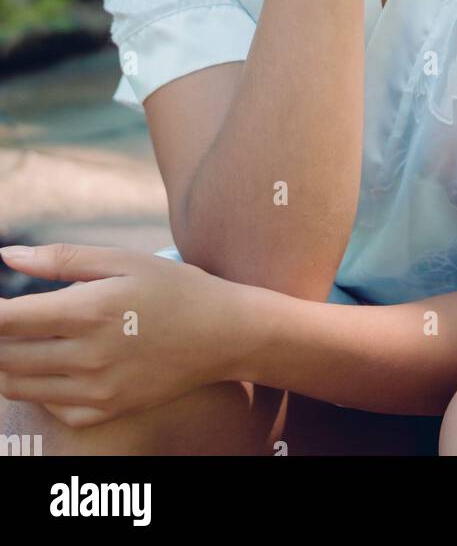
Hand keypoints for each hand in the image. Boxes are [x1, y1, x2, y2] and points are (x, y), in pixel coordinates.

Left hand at [0, 243, 242, 428]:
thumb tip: (8, 257)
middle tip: (8, 322)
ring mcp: (97, 389)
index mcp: (88, 311)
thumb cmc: (174, 287)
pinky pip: (52, 409)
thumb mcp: (123, 260)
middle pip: (7, 358)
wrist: (223, 334)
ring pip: (21, 386)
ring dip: (7, 365)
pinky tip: (51, 368)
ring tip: (19, 342)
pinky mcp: (107, 410)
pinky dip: (39, 390)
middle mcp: (88, 356)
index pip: (9, 321)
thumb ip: (62, 259)